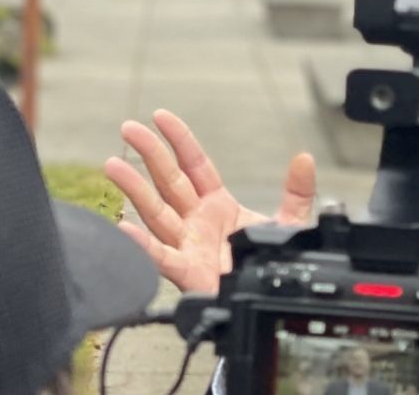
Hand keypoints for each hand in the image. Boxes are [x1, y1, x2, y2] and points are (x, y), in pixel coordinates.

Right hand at [106, 109, 317, 293]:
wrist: (266, 301)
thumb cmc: (263, 265)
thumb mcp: (288, 224)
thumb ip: (296, 193)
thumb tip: (305, 159)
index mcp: (216, 205)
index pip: (194, 165)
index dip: (179, 140)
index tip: (161, 117)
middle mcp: (196, 220)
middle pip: (168, 180)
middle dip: (149, 153)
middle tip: (129, 128)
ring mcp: (187, 244)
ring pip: (156, 212)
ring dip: (134, 189)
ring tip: (113, 165)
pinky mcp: (186, 271)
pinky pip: (160, 256)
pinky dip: (142, 244)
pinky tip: (124, 228)